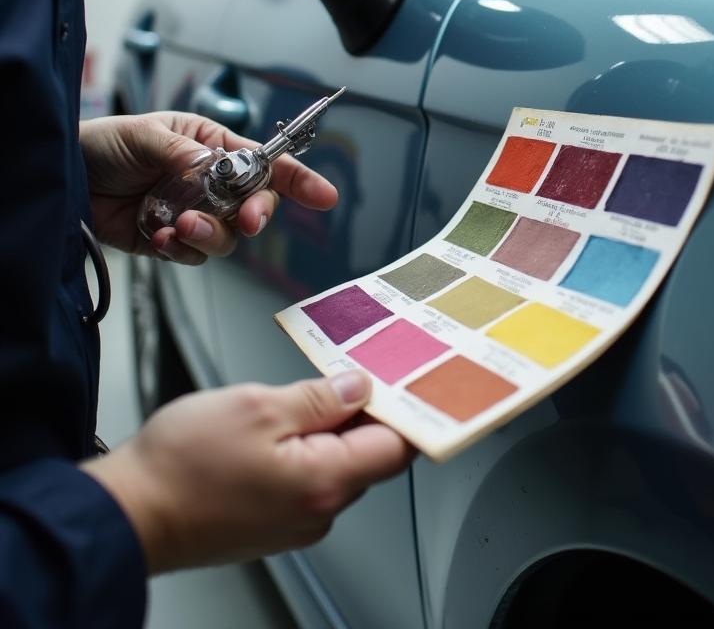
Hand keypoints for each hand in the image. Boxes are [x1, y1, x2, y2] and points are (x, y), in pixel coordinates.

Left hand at [80, 112, 337, 263]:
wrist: (63, 180)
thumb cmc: (104, 144)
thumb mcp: (145, 135)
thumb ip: (184, 154)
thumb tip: (214, 170)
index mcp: (212, 146)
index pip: (265, 162)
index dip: (298, 179)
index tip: (323, 196)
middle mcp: (211, 182)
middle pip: (256, 205)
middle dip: (255, 214)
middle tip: (247, 221)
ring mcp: (194, 213)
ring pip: (228, 236)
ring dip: (209, 233)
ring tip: (178, 225)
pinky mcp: (173, 241)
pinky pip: (194, 254)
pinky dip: (181, 249)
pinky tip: (159, 237)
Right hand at [83, 372, 414, 571]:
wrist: (127, 513)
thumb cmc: (182, 464)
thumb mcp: (258, 407)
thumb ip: (319, 398)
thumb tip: (360, 387)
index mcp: (324, 482)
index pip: (396, 448)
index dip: (403, 409)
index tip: (404, 378)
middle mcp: (318, 512)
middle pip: (369, 456)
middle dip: (362, 413)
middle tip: (346, 372)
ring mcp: (296, 523)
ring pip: (337, 465)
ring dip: (329, 430)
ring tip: (302, 396)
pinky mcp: (273, 523)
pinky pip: (309, 480)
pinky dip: (305, 450)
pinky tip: (280, 426)